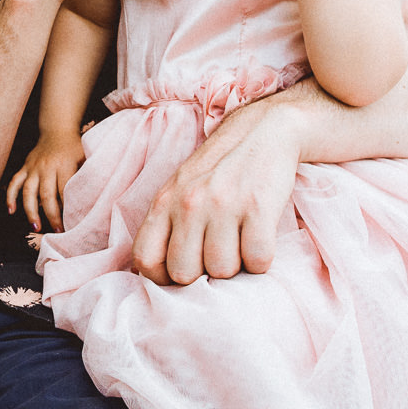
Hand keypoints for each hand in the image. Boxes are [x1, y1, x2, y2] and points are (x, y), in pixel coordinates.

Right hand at [6, 129, 84, 230]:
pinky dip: (10, 196)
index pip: (64, 190)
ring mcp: (33, 167)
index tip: (73, 223)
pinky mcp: (24, 167)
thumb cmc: (75, 148)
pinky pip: (14, 182)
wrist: (58, 130)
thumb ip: (88, 175)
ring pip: (28, 191)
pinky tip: (11, 211)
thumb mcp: (86, 157)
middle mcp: (46, 166)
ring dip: (30, 210)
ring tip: (35, 226)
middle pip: (46, 194)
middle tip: (57, 231)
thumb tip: (94, 199)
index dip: (68, 208)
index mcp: (64, 164)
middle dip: (52, 215)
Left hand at [132, 99, 302, 284]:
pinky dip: (261, 259)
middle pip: (184, 274)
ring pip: (222, 271)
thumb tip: (164, 276)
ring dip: (236, 266)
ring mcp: (223, 205)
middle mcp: (189, 203)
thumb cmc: (218, 170)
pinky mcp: (259, 208)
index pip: (145, 259)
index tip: (184, 271)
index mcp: (164, 201)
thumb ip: (167, 227)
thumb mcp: (179, 190)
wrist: (262, 131)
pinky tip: (259, 237)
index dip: (163, 277)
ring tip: (240, 241)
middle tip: (218, 253)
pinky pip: (257, 261)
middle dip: (204, 274)